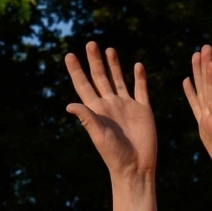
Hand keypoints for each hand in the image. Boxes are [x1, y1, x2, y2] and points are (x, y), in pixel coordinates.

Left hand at [65, 42, 156, 179]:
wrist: (136, 167)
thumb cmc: (114, 155)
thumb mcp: (98, 135)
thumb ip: (87, 118)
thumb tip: (68, 105)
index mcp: (97, 109)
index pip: (84, 85)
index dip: (76, 71)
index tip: (69, 55)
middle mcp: (110, 105)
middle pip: (100, 78)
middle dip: (95, 61)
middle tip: (90, 43)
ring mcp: (127, 106)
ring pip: (119, 80)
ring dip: (114, 66)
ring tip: (109, 50)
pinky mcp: (143, 109)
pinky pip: (140, 89)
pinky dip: (140, 77)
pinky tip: (137, 65)